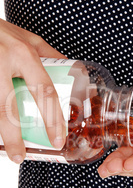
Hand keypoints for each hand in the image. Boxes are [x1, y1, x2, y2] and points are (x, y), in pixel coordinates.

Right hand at [0, 19, 66, 162]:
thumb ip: (48, 54)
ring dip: (0, 134)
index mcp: (24, 54)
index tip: (57, 139)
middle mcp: (3, 62)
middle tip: (21, 156)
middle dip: (15, 136)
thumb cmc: (0, 31)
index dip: (52, 119)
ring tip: (4, 152)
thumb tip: (69, 70)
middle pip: (8, 107)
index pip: (43, 91)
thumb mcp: (27, 38)